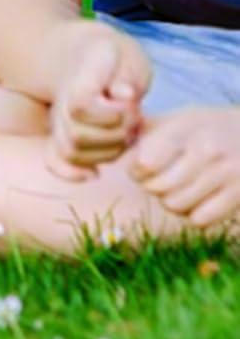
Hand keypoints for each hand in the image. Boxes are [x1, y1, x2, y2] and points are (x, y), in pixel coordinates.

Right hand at [45, 22, 150, 180]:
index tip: (130, 101)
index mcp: (79, 76)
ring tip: (125, 133)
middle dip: (117, 135)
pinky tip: (94, 174)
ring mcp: (58, 119)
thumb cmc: (112, 56)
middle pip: (77, 135)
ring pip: (73, 152)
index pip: (82, 105)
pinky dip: (72, 173)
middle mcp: (61, 100)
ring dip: (109, 152)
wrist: (79, 54)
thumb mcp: (127, 54)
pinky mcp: (59, 134)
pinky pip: (55, 160)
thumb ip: (128, 74)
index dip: (111, 114)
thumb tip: (124, 96)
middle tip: (134, 119)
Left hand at [130, 107, 239, 229]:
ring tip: (177, 188)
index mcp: (186, 129)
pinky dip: (193, 214)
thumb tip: (111, 138)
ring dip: (170, 201)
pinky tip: (196, 200)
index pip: (146, 163)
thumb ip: (145, 128)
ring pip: (176, 205)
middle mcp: (207, 151)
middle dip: (151, 187)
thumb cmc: (209, 127)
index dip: (136, 170)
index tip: (139, 167)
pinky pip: (201, 220)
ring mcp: (227, 174)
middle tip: (158, 180)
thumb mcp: (179, 118)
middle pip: (158, 188)